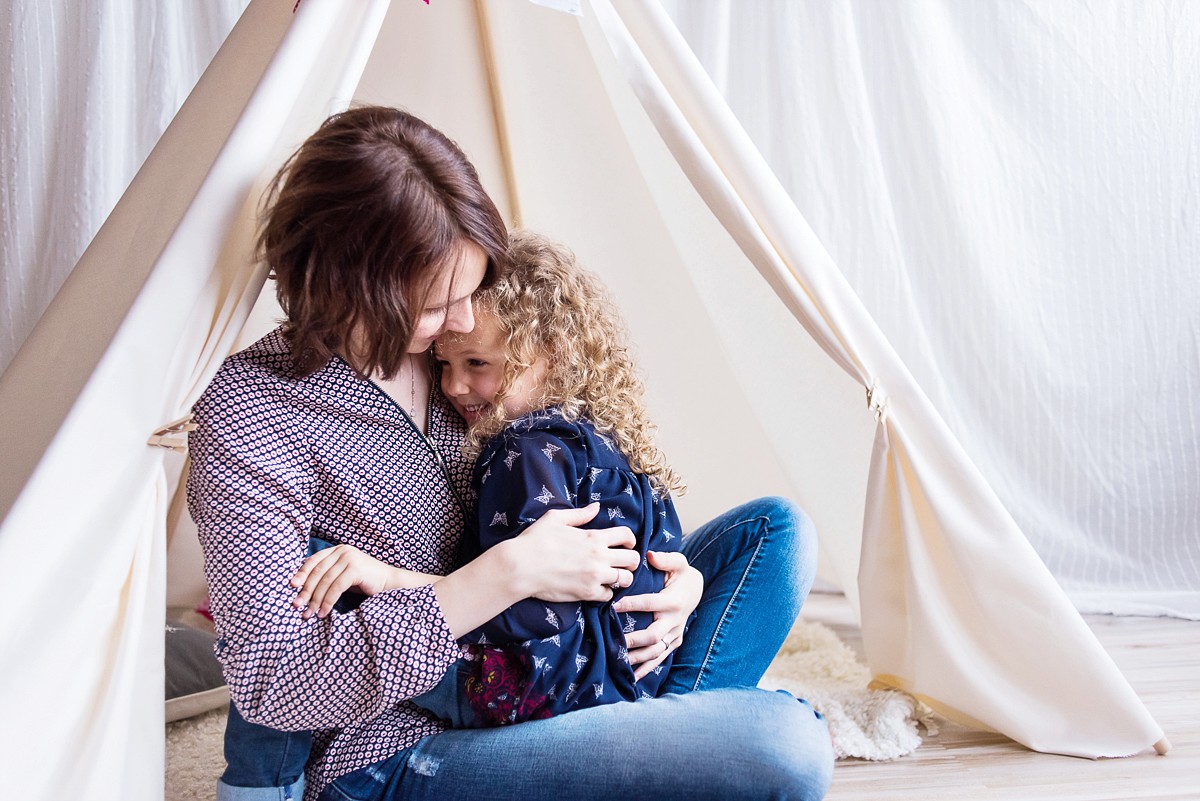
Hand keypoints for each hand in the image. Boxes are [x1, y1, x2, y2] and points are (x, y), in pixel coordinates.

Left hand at [290, 544, 398, 618]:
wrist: (390, 583)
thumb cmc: (365, 581)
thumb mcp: (342, 575)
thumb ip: (327, 575)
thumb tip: (301, 587)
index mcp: (337, 550)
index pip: (313, 561)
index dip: (301, 574)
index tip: (291, 588)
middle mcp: (342, 550)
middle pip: (317, 572)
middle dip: (305, 591)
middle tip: (297, 606)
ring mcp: (350, 558)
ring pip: (325, 581)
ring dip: (315, 600)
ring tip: (309, 614)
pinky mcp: (356, 568)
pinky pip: (336, 587)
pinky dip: (328, 602)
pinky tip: (324, 613)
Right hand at [509, 503, 640, 602]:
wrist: (520, 567)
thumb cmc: (535, 540)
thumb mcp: (556, 518)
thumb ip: (580, 514)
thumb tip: (597, 507)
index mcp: (594, 537)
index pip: (627, 536)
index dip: (631, 539)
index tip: (626, 544)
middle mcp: (599, 557)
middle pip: (633, 559)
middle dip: (631, 560)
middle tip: (622, 562)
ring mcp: (595, 576)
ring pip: (626, 579)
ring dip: (621, 578)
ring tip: (611, 577)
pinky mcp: (587, 593)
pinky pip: (609, 595)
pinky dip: (606, 593)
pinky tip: (597, 588)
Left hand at [613, 550, 702, 679]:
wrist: (696, 590)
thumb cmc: (681, 574)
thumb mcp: (679, 562)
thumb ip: (666, 559)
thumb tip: (650, 555)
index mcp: (673, 600)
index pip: (650, 603)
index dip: (632, 604)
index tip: (612, 606)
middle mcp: (674, 620)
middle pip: (654, 635)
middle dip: (634, 640)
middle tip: (615, 642)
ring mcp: (675, 634)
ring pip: (656, 651)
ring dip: (638, 658)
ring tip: (620, 662)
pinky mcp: (674, 642)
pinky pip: (660, 658)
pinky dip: (647, 668)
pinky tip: (632, 678)